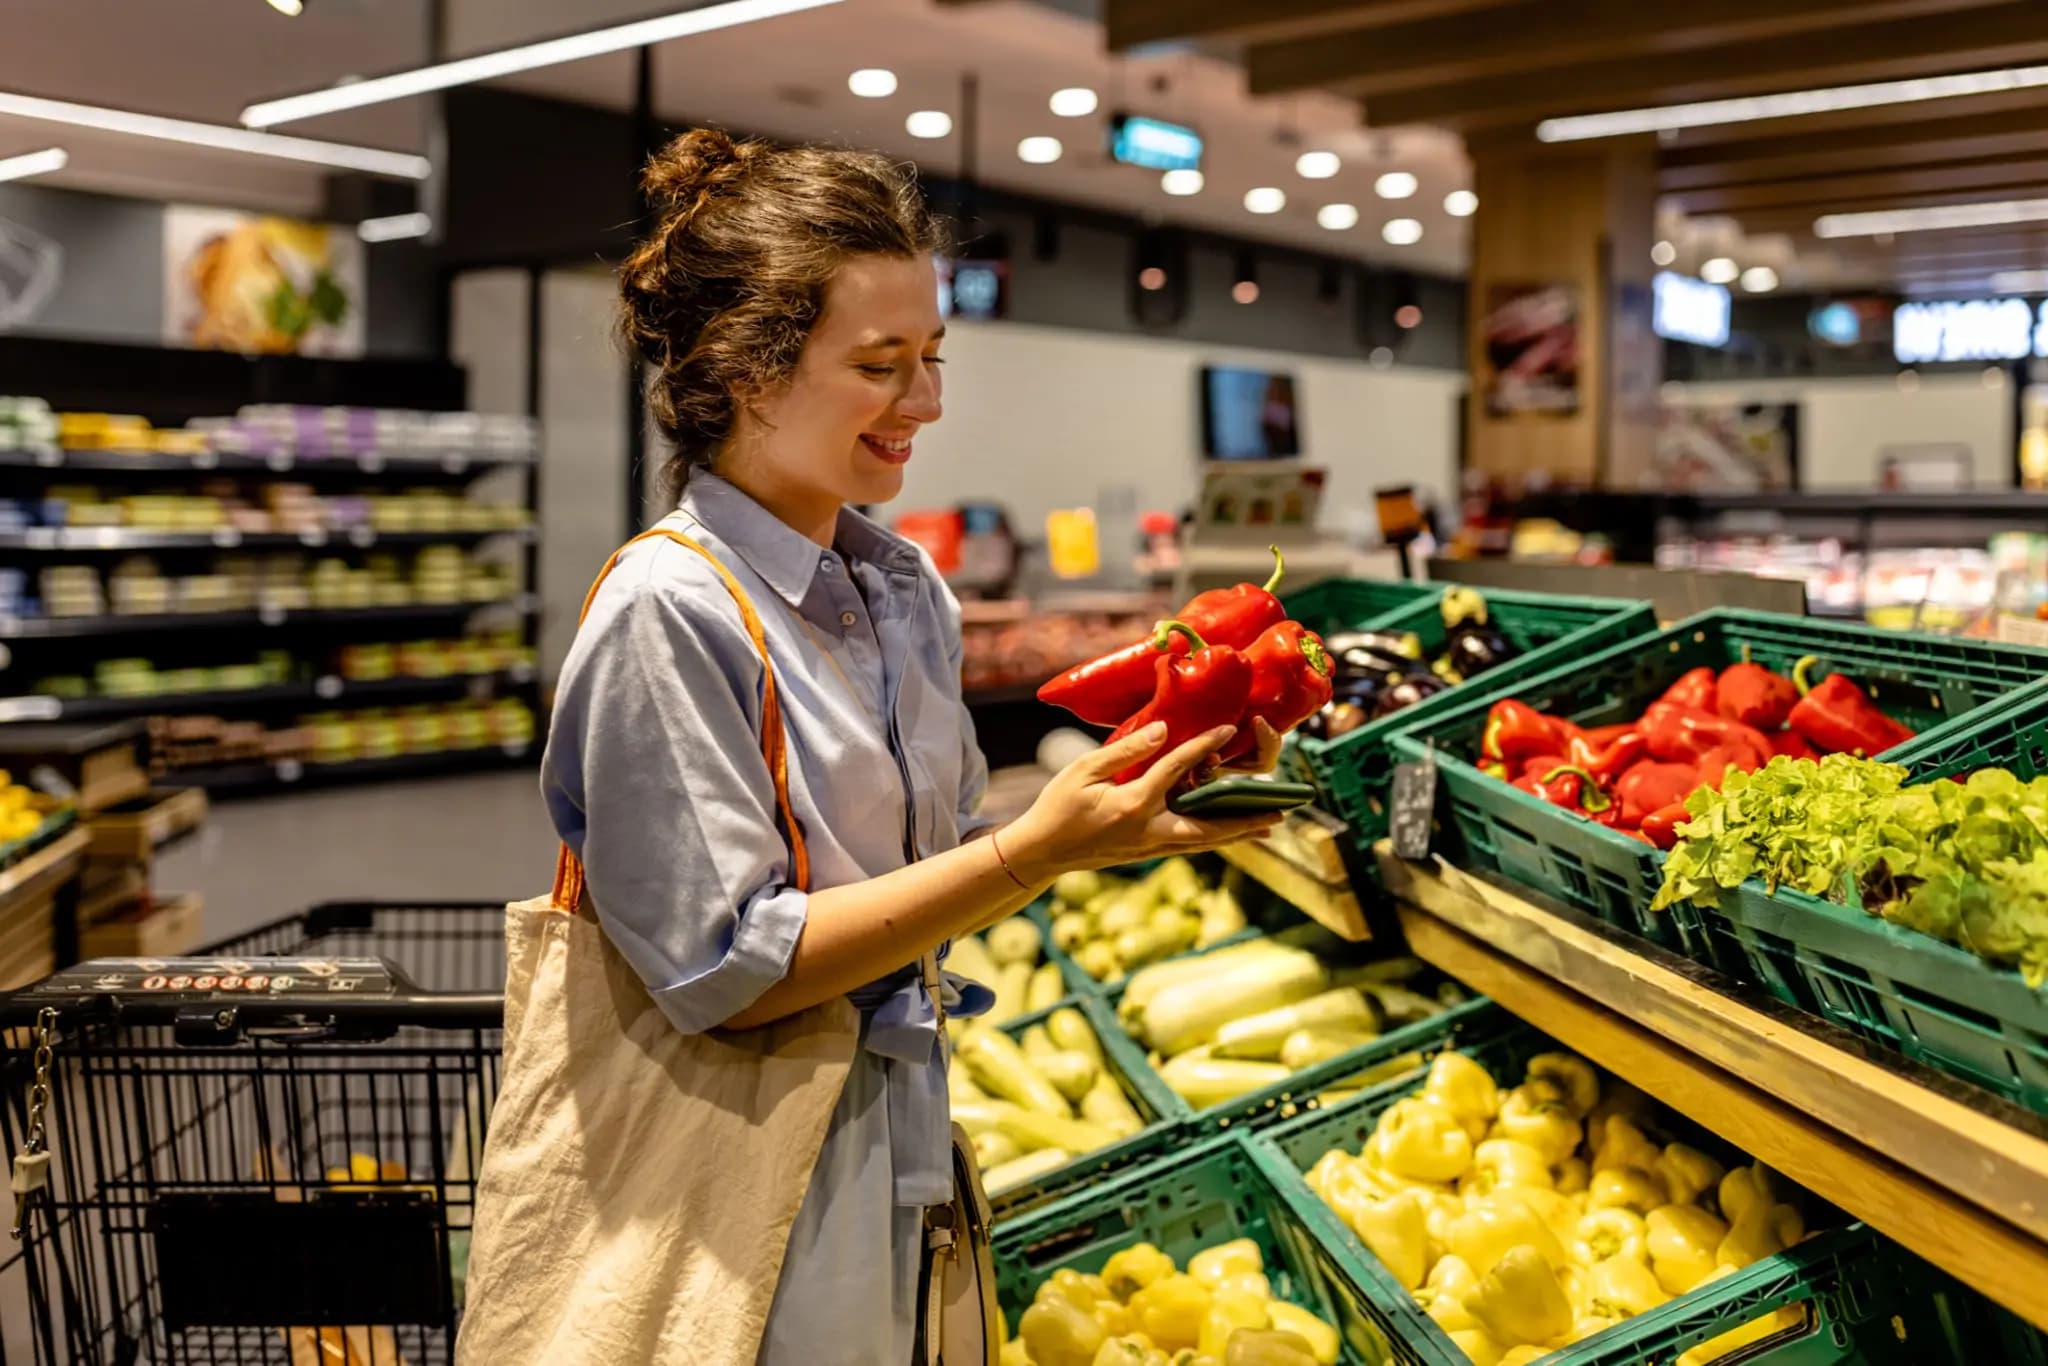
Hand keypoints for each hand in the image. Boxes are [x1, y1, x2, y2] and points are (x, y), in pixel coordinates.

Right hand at [1004, 722, 1284, 881]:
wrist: (1042, 853)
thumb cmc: (1057, 806)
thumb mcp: (1083, 771)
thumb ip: (1126, 752)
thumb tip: (1162, 732)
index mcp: (1133, 805)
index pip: (1176, 770)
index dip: (1203, 746)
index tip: (1228, 729)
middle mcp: (1149, 830)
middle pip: (1209, 825)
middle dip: (1245, 818)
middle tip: (1279, 812)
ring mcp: (1150, 846)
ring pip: (1204, 841)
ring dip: (1238, 833)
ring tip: (1269, 827)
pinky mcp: (1147, 852)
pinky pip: (1190, 844)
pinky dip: (1215, 838)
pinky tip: (1229, 833)